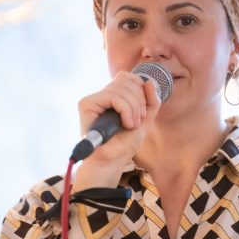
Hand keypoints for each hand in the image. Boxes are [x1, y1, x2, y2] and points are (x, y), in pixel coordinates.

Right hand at [72, 71, 160, 190]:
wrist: (112, 162)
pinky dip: (126, 110)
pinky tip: (125, 124)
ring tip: (131, 125)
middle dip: (139, 101)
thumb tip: (150, 81)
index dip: (141, 91)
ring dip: (133, 109)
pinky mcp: (86, 105)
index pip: (129, 77)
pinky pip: (114, 97)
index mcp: (113, 96)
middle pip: (126, 79)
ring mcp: (93, 99)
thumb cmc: (124, 144)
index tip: (142, 112)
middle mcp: (101, 95)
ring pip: (121, 88)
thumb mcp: (145, 120)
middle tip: (137, 121)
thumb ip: (151, 101)